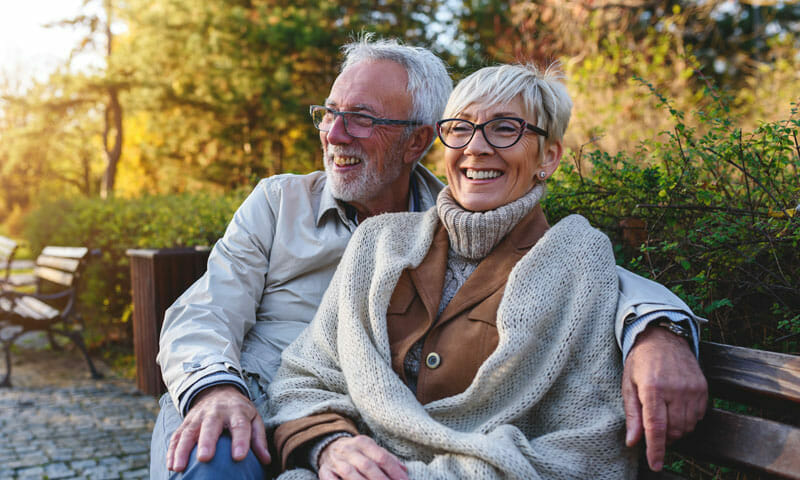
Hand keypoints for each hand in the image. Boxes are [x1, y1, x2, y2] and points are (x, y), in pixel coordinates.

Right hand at [166, 385, 270, 471]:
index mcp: (237, 411)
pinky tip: (171, 465)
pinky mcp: (186, 421)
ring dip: (182, 449)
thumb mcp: (254, 419)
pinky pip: (177, 435)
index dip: (240, 441)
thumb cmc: (239, 411)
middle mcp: (216, 412)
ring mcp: (198, 416)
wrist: (218, 390)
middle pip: (210, 425)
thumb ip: (258, 439)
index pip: (240, 425)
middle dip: (207, 441)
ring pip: (188, 431)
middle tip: (205, 458)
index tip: (239, 457)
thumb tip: (266, 460)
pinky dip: (172, 450)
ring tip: (179, 467)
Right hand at [319, 435, 408, 479]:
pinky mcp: (324, 470)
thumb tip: (404, 470)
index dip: (394, 472)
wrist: (327, 445)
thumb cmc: (356, 451)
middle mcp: (349, 450)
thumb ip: (386, 458)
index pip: (382, 457)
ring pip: (351, 474)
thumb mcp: (370, 448)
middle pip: (368, 466)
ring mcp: (336, 461)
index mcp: (363, 442)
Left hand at [622, 325, 706, 470]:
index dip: (656, 450)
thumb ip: (632, 414)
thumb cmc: (641, 362)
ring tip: (664, 416)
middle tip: (653, 431)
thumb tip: (633, 442)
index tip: (655, 464)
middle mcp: (675, 390)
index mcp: (653, 388)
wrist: (664, 338)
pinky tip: (676, 409)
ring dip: (675, 431)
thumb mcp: (628, 384)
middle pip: (673, 431)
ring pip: (687, 427)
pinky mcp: (703, 388)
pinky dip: (687, 420)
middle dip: (663, 439)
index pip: (656, 427)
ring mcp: (692, 389)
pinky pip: (698, 417)